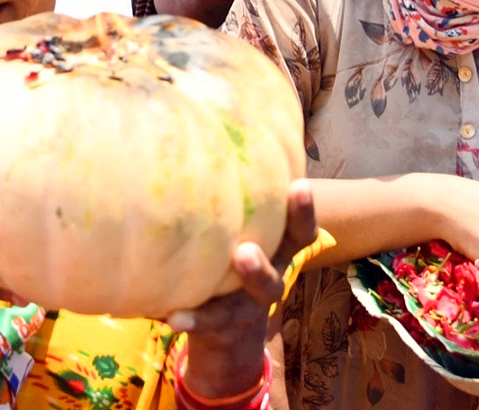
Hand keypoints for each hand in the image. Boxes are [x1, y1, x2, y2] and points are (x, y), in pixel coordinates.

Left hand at [172, 180, 317, 397]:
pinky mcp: (225, 326)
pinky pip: (211, 323)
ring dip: (253, 273)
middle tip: (259, 231)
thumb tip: (195, 140)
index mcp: (275, 247)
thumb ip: (227, 204)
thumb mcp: (236, 238)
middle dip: (285, 231)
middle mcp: (272, 273)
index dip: (304, 209)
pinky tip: (174, 316)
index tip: (300, 184)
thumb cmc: (227, 264)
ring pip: (260, 290)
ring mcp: (251, 302)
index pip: (298, 226)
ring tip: (240, 257)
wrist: (227, 338)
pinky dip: (193, 319)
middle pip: (288, 254)